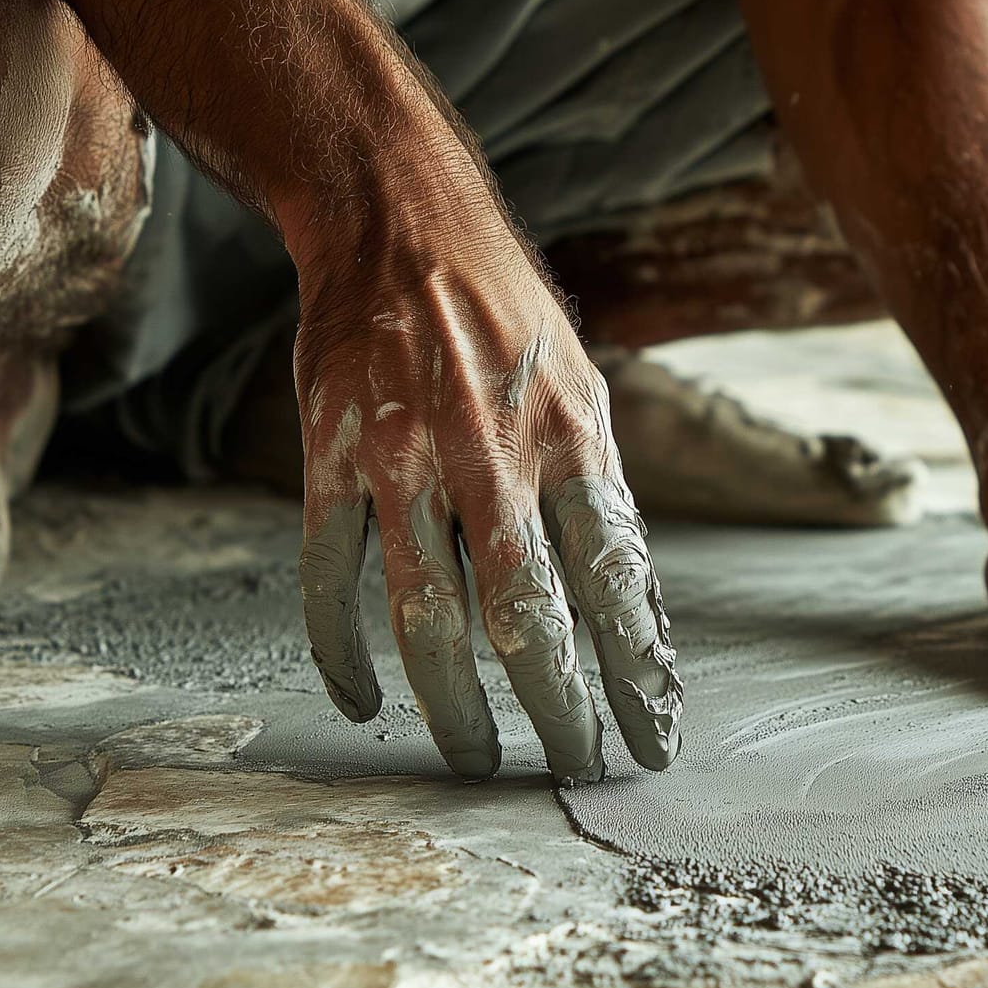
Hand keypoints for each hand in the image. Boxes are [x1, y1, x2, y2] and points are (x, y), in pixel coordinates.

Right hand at [292, 241, 681, 781]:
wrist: (401, 221)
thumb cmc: (510, 319)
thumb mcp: (585, 390)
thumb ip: (598, 496)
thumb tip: (629, 611)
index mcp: (572, 438)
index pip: (616, 582)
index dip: (638, 670)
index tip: (654, 737)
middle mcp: (492, 455)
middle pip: (527, 615)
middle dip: (557, 707)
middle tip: (573, 767)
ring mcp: (404, 459)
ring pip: (429, 616)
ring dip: (455, 703)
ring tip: (476, 756)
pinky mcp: (333, 459)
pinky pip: (334, 576)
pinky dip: (344, 649)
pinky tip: (364, 697)